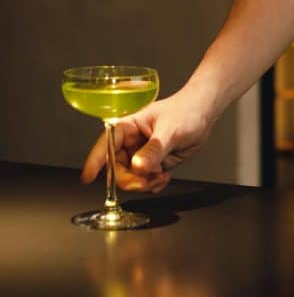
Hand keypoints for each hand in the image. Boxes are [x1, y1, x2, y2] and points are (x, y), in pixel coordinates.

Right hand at [80, 91, 211, 193]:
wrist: (203, 114)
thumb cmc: (185, 111)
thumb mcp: (170, 130)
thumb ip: (154, 149)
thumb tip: (138, 166)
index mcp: (128, 127)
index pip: (105, 144)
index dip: (95, 161)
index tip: (87, 177)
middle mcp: (131, 142)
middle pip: (117, 169)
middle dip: (130, 179)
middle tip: (146, 181)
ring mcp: (141, 155)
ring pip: (131, 178)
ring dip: (144, 183)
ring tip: (161, 175)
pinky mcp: (153, 165)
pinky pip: (145, 182)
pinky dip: (153, 185)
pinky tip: (164, 177)